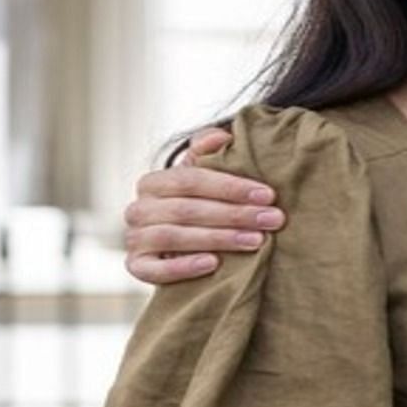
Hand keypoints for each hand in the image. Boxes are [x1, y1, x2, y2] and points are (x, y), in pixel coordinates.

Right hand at [123, 127, 286, 284]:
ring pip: (174, 237)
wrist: (179, 247)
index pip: (191, 179)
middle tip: (272, 220)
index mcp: (153, 182)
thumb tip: (222, 136)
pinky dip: (183, 267)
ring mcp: (135, 239)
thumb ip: (208, 151)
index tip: (268, 195)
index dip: (231, 187)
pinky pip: (154, 270)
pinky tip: (213, 263)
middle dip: (235, 214)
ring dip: (218, 238)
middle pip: (187, 209)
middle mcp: (138, 209)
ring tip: (255, 241)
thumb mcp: (205, 176)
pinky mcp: (137, 267)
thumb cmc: (200, 204)